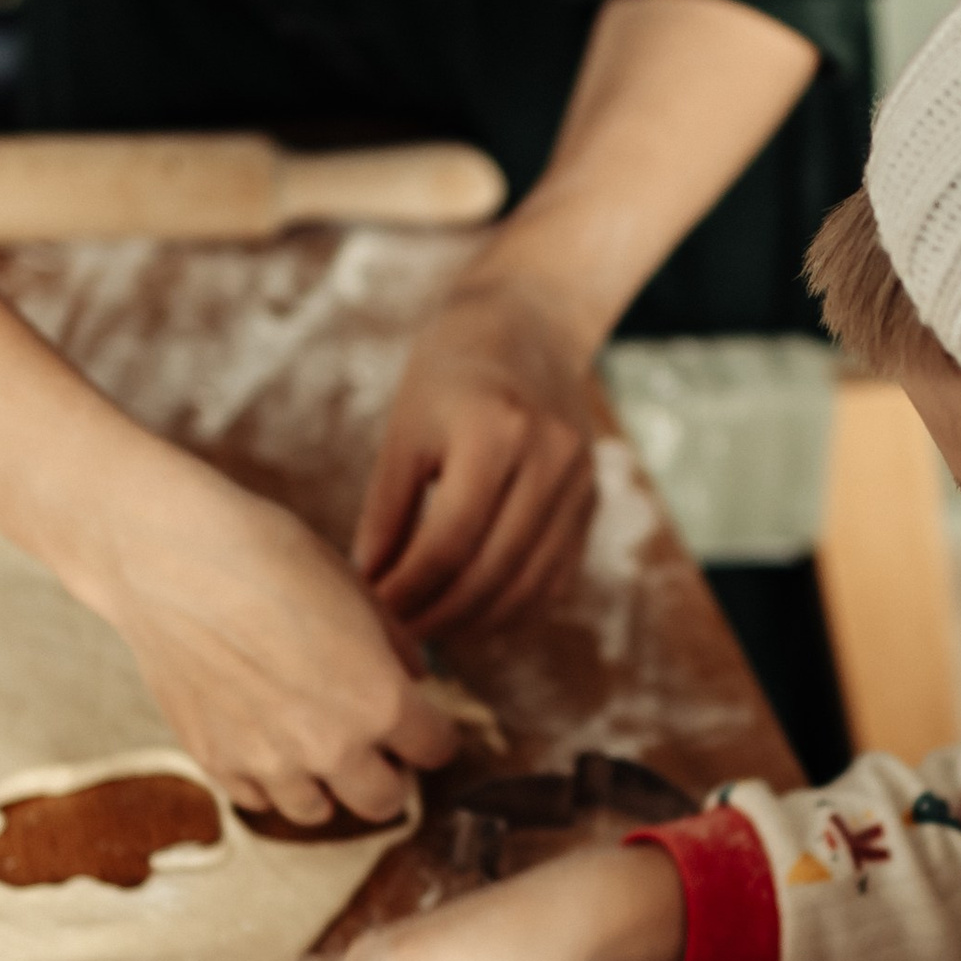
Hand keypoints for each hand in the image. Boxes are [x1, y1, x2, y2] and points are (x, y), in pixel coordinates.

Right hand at [76, 437, 456, 826]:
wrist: (170, 559)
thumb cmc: (267, 556)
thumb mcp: (354, 588)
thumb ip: (393, 646)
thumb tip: (413, 677)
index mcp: (379, 701)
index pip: (437, 749)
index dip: (434, 731)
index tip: (423, 721)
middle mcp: (329, 747)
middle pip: (385, 800)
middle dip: (390, 773)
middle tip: (377, 744)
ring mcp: (267, 763)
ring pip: (319, 812)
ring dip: (327, 784)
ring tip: (315, 744)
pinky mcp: (215, 762)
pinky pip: (256, 800)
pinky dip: (268, 780)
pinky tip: (264, 739)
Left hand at [354, 279, 601, 635]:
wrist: (529, 327)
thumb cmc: (450, 373)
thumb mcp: (405, 429)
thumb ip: (387, 510)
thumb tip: (370, 585)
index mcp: (497, 432)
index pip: (450, 541)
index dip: (409, 588)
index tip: (374, 609)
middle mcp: (550, 460)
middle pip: (493, 572)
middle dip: (440, 615)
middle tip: (397, 632)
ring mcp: (579, 485)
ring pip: (529, 585)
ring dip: (477, 622)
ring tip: (430, 629)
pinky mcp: (590, 505)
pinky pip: (554, 578)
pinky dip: (513, 609)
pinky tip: (474, 616)